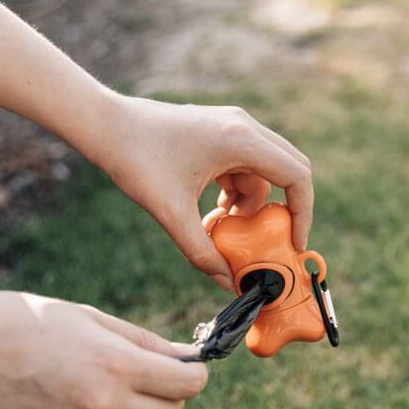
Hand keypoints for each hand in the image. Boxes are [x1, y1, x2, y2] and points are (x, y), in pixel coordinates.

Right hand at [0, 291, 207, 408]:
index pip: (188, 386)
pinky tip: (86, 402)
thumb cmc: (29, 320)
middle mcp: (103, 406)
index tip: (187, 365)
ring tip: (123, 392)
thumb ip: (144, 343)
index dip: (195, 374)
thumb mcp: (93, 320)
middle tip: (154, 375)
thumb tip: (186, 358)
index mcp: (116, 367)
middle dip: (172, 395)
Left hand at [93, 95, 312, 289]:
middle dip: (285, 209)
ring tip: (224, 226)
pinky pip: (246, 166)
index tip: (293, 242)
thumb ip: (201, 251)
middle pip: (290, 171)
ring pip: (266, 172)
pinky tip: (214, 211)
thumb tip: (226, 282)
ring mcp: (233, 126)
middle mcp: (244, 127)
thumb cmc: (136, 161)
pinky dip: (239, 192)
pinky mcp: (220, 132)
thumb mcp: (170, 213)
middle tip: (271, 240)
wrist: (106, 125)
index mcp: (240, 140)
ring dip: (254, 203)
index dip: (303, 213)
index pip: (297, 176)